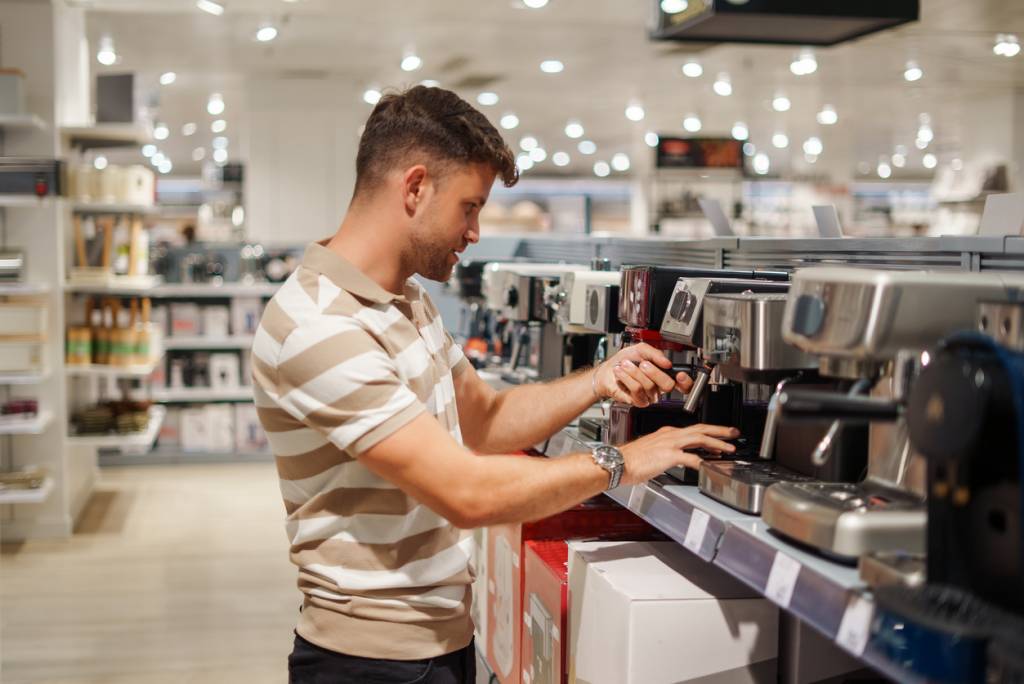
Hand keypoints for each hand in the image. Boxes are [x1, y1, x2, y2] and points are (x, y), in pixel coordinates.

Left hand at [593, 342, 694, 406]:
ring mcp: (649, 395)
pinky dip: (627, 378)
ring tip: (625, 364)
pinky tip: (621, 372)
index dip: (686, 382)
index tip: (680, 375)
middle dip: (654, 372)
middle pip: (667, 385)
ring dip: (634, 372)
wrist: (607, 370)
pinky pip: (637, 390)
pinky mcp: (638, 401)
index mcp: (664, 374)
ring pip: (649, 386)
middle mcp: (659, 387)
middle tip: (643, 364)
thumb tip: (667, 362)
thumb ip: (655, 353)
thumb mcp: (641, 349)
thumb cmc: (624, 360)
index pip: (683, 384)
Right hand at [618, 424, 739, 485]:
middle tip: (734, 433)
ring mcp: (670, 444)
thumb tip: (677, 460)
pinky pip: (690, 458)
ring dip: (717, 443)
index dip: (708, 433)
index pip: (692, 430)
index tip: (719, 438)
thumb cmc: (629, 460)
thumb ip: (666, 454)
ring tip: (729, 449)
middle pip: (700, 429)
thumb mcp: (651, 452)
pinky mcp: (668, 455)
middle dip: (720, 431)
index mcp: (666, 434)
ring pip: (700, 439)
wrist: (617, 462)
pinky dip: (702, 462)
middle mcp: (670, 435)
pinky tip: (710, 466)